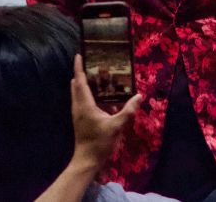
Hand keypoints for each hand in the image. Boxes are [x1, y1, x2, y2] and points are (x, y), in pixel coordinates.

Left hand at [70, 55, 142, 169]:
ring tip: (95, 76)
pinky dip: (86, 93)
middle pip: (76, 85)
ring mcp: (77, 113)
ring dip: (83, 83)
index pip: (80, 81)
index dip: (78, 67)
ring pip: (77, 93)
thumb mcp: (116, 126)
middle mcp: (78, 106)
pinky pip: (80, 101)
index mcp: (84, 105)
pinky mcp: (80, 119)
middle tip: (90, 63)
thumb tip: (139, 96)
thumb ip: (128, 111)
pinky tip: (98, 96)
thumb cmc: (99, 143)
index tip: (78, 55)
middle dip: (81, 73)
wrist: (86, 160)